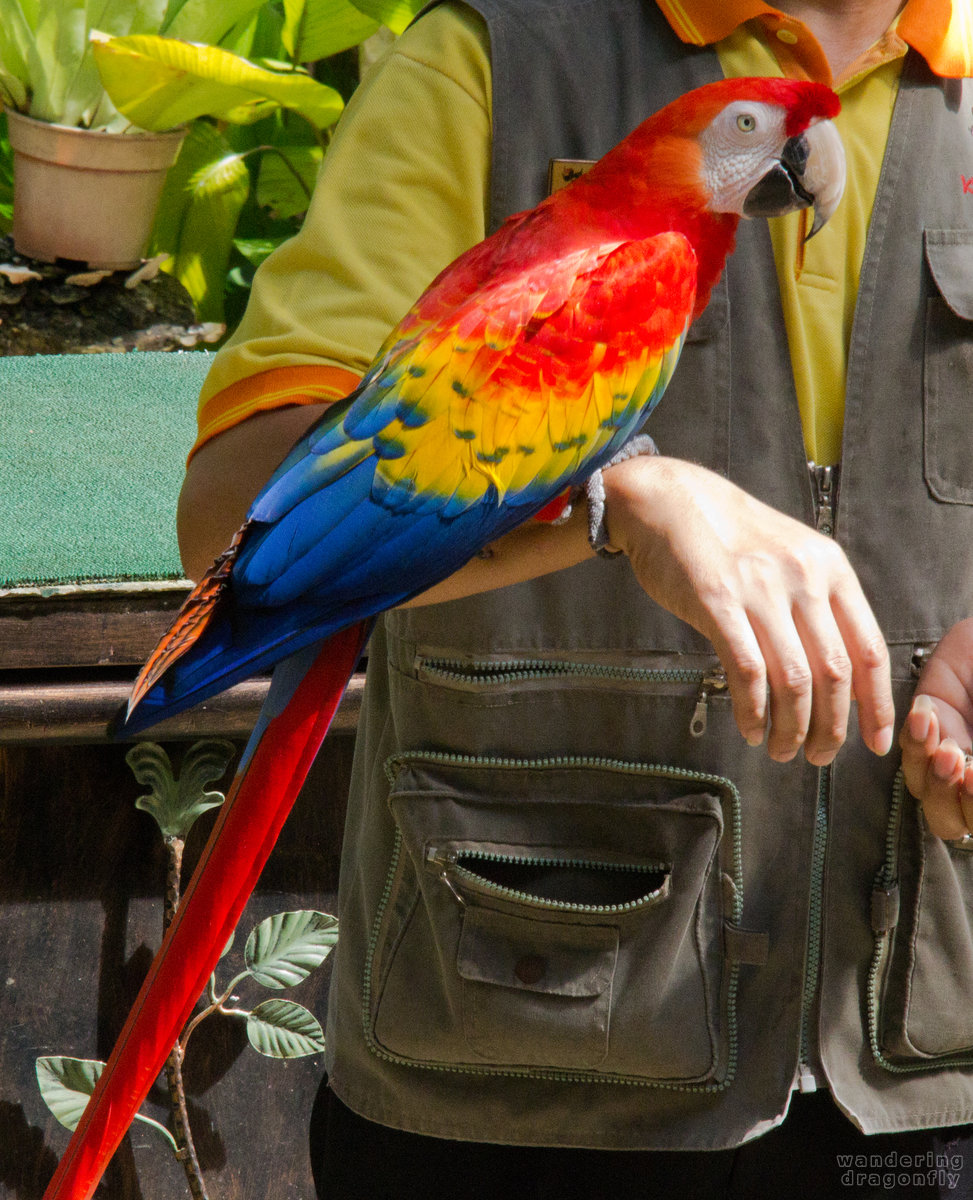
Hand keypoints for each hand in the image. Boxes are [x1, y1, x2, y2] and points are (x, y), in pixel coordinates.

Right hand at [602, 455, 893, 764]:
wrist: (668, 500)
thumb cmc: (726, 536)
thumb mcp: (790, 557)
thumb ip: (817, 605)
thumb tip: (837, 675)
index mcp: (829, 568)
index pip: (869, 649)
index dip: (875, 705)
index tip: (873, 740)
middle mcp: (802, 578)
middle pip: (834, 673)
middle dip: (831, 727)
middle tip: (819, 755)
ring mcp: (759, 590)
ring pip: (794, 680)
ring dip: (790, 728)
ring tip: (779, 748)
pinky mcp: (716, 602)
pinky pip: (747, 671)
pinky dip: (753, 711)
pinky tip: (750, 726)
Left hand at [899, 619, 972, 838]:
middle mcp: (971, 774)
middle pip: (948, 818)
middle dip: (948, 795)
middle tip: (956, 761)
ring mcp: (949, 750)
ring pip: (921, 786)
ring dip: (928, 770)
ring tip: (943, 745)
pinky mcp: (927, 721)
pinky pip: (909, 741)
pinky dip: (915, 734)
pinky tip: (927, 714)